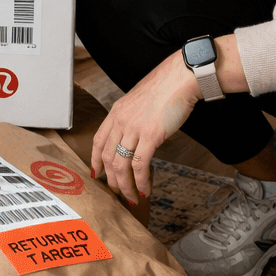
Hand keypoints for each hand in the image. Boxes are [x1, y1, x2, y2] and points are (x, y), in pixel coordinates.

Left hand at [91, 53, 199, 203]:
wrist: (180, 78)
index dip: (95, 160)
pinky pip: (140, 165)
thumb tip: (136, 139)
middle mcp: (121, 121)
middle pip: (108, 157)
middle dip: (112, 179)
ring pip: (121, 165)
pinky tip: (145, 188)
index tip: (96, 173)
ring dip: (126, 185)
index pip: (98, 140)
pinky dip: (141, 180)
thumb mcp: (140, 102)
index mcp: (116, 112)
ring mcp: (134, 128)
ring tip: (132, 196)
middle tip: (118, 192)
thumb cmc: (166, 88)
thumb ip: (133, 119)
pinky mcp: (151, 135)